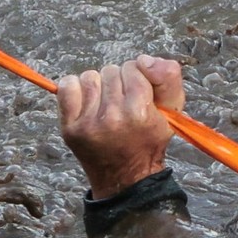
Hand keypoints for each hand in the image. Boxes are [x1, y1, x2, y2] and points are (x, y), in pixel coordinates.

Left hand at [54, 55, 181, 197]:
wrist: (124, 178)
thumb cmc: (147, 141)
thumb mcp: (171, 111)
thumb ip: (168, 78)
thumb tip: (144, 59)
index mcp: (140, 112)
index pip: (134, 68)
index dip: (137, 78)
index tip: (137, 94)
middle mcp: (114, 117)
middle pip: (111, 71)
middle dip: (118, 82)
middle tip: (122, 103)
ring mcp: (89, 123)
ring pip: (91, 76)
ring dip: (98, 86)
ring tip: (105, 105)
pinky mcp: (70, 127)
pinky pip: (66, 86)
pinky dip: (75, 89)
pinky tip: (86, 103)